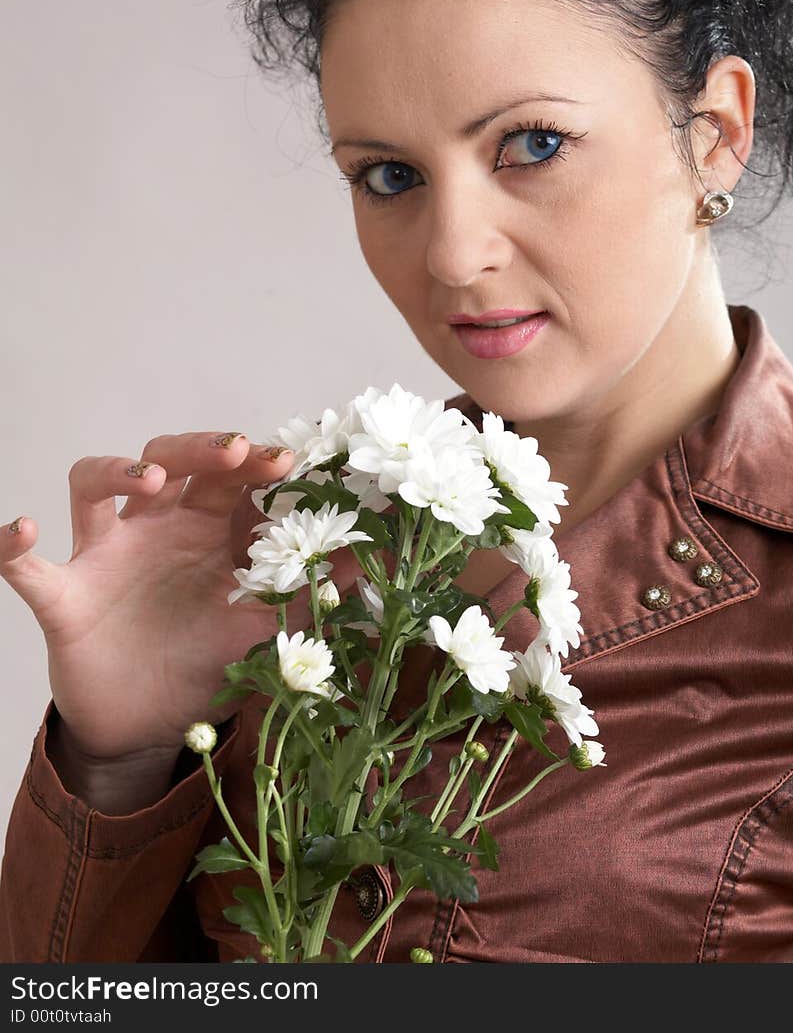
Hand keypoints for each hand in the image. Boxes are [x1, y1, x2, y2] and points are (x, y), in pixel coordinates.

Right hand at [1, 432, 362, 762]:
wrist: (146, 728)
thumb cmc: (203, 661)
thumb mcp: (264, 629)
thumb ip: (311, 595)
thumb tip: (374, 563)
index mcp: (207, 529)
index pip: (228, 474)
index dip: (255, 461)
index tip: (290, 462)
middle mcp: (155, 528)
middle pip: (167, 457)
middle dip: (199, 447)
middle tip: (235, 452)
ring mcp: (104, 556)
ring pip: (94, 486)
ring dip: (115, 473)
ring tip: (148, 483)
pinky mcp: (64, 597)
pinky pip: (29, 567)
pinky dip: (16, 548)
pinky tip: (21, 531)